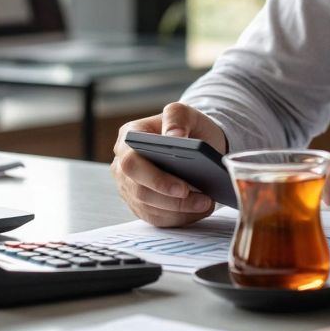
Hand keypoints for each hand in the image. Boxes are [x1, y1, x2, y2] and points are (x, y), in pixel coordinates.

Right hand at [111, 102, 228, 226]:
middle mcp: (123, 164)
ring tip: (207, 204)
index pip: (132, 162)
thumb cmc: (187, 126)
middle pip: (139, 190)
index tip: (183, 188)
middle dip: (171, 199)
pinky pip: (156, 217)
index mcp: (129, 137)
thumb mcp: (186, 112)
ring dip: (179, 211)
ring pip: (149, 207)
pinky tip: (199, 211)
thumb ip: (177, 117)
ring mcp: (129, 186)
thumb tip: (174, 136)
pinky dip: (178, 218)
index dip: (156, 179)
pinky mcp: (140, 203)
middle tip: (201, 200)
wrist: (194, 142)